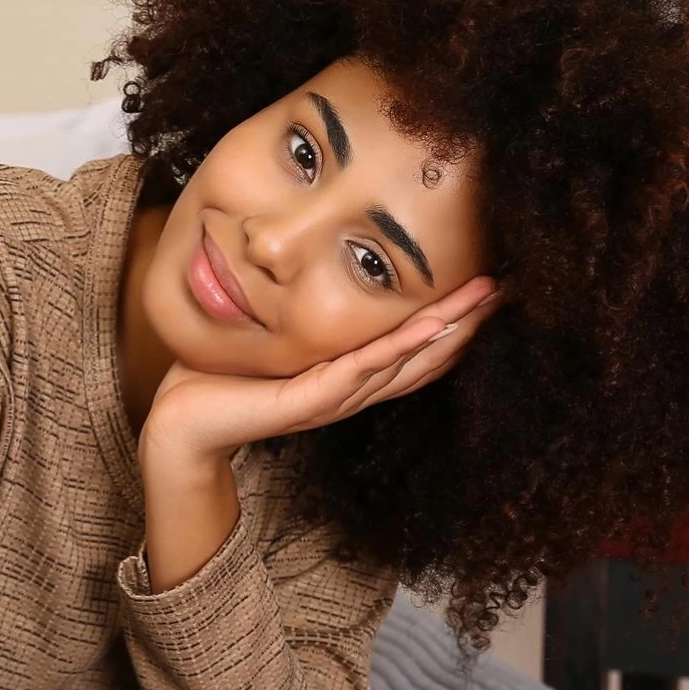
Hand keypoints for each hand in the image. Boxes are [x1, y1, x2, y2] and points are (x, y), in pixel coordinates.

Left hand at [138, 273, 502, 472]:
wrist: (180, 426)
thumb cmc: (223, 377)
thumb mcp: (274, 334)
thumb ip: (301, 310)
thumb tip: (311, 262)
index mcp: (350, 374)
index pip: (417, 347)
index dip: (457, 318)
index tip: (491, 284)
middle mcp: (353, 389)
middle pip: (427, 354)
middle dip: (470, 320)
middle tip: (509, 286)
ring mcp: (335, 398)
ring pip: (406, 360)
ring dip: (449, 329)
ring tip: (484, 299)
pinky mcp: (309, 401)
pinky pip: (363, 370)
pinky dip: (400, 348)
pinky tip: (430, 326)